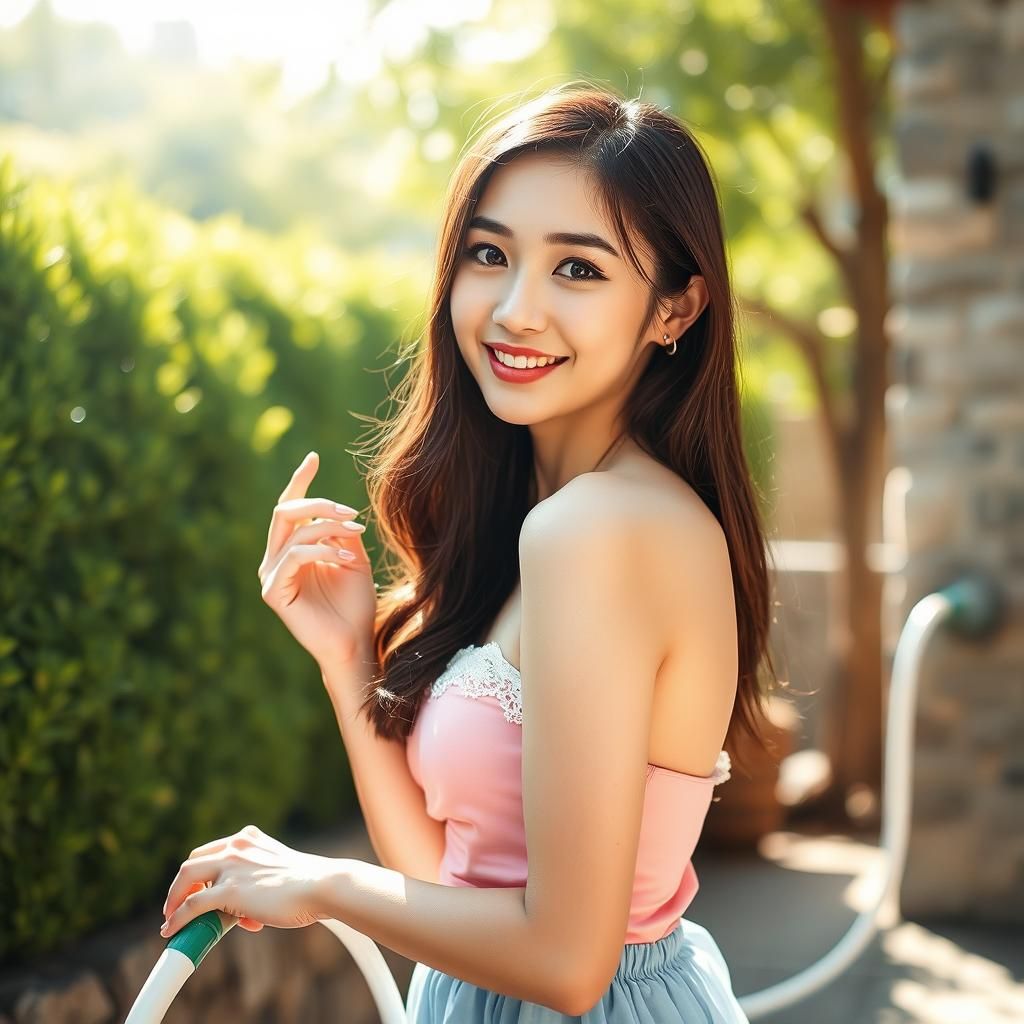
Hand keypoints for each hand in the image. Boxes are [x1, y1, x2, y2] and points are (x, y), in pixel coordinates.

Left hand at [160, 825, 335, 937]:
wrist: (322, 886)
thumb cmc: (308, 885)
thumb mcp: (278, 873)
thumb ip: (257, 885)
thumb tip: (244, 914)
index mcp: (249, 838)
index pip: (212, 851)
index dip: (200, 872)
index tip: (197, 889)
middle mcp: (236, 846)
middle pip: (193, 861)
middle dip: (182, 886)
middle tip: (178, 905)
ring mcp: (231, 866)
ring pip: (186, 878)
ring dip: (174, 900)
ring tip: (170, 919)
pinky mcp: (229, 890)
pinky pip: (192, 905)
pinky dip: (177, 917)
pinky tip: (171, 929)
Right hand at [258, 451, 377, 667]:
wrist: (354, 642)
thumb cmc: (355, 604)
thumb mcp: (354, 558)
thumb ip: (343, 532)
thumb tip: (337, 508)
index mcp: (293, 548)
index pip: (291, 507)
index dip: (300, 481)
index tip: (313, 457)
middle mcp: (277, 558)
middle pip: (286, 512)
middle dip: (319, 503)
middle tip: (352, 512)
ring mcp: (272, 574)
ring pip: (292, 531)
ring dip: (328, 527)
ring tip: (356, 532)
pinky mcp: (273, 591)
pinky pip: (293, 556)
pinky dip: (321, 551)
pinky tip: (344, 558)